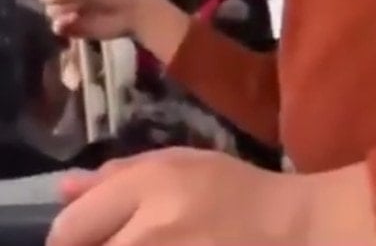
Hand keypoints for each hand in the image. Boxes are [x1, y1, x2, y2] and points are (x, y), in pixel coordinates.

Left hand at [47, 148, 375, 245]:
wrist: (287, 231)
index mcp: (151, 188)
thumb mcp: (177, 162)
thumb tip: (64, 188)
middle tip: (128, 237)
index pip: (69, 230)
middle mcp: (152, 234)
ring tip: (151, 241)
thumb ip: (118, 173)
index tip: (89, 235)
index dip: (74, 235)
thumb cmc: (232, 188)